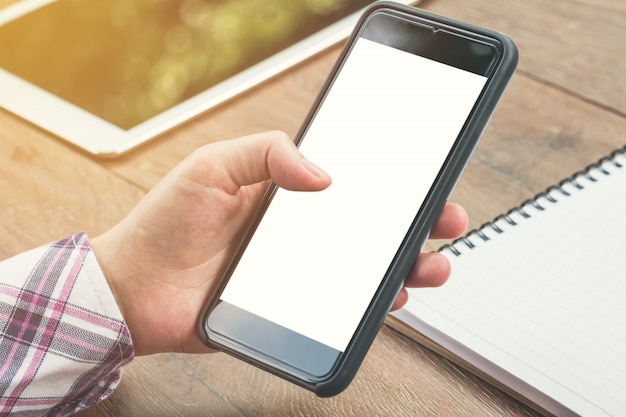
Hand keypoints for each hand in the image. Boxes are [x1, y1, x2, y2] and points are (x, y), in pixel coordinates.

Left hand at [91, 131, 466, 355]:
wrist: (135, 287)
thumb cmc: (166, 224)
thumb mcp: (214, 166)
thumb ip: (267, 152)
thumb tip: (323, 172)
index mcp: (284, 195)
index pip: (352, 186)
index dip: (392, 185)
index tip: (425, 182)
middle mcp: (298, 234)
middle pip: (370, 229)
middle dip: (415, 226)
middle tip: (444, 222)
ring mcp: (297, 273)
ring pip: (365, 271)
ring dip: (406, 267)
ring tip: (430, 264)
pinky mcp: (289, 309)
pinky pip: (340, 309)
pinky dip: (371, 306)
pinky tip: (391, 298)